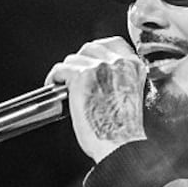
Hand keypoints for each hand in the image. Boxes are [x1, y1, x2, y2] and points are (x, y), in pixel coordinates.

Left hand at [44, 37, 146, 162]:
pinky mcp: (80, 77)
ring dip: (67, 71)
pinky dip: (54, 77)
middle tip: (74, 76)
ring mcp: (99, 67)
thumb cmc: (124, 129)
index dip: (98, 52)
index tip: (91, 61)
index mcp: (133, 66)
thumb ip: (120, 79)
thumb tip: (99, 74)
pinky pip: (60, 69)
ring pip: (74, 59)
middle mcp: (118, 62)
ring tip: (63, 84)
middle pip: (90, 48)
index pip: (113, 43)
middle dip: (81, 61)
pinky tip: (54, 85)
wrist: (120, 143)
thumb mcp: (131, 95)